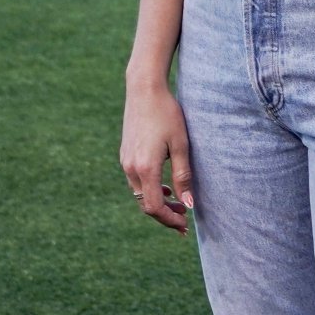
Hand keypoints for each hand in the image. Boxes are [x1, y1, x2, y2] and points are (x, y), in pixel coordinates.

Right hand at [120, 76, 195, 233]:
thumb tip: (189, 204)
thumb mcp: (181, 145)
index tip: (185, 225)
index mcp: (145, 168)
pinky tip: (166, 187)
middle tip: (185, 220)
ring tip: (179, 204)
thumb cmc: (167, 114)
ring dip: (158, 203)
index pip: (154, 207)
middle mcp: (131, 168)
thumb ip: (183, 176)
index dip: (169, 220)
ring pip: (141, 194)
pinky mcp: (125, 155)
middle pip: (146, 205)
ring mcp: (125, 162)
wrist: (144, 90)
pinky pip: (136, 182)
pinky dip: (151, 190)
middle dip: (165, 215)